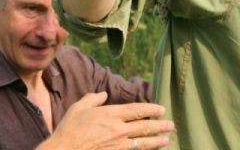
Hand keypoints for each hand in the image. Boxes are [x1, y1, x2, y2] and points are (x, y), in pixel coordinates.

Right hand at [38, 92, 173, 149]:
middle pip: (144, 127)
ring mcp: (117, 145)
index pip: (137, 110)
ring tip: (166, 139)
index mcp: (111, 114)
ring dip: (156, 141)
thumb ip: (92, 99)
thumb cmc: (68, 129)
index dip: (151, 109)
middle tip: (170, 125)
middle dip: (159, 126)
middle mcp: (117, 129)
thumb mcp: (79, 108)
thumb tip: (102, 94)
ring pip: (142, 142)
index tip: (161, 109)